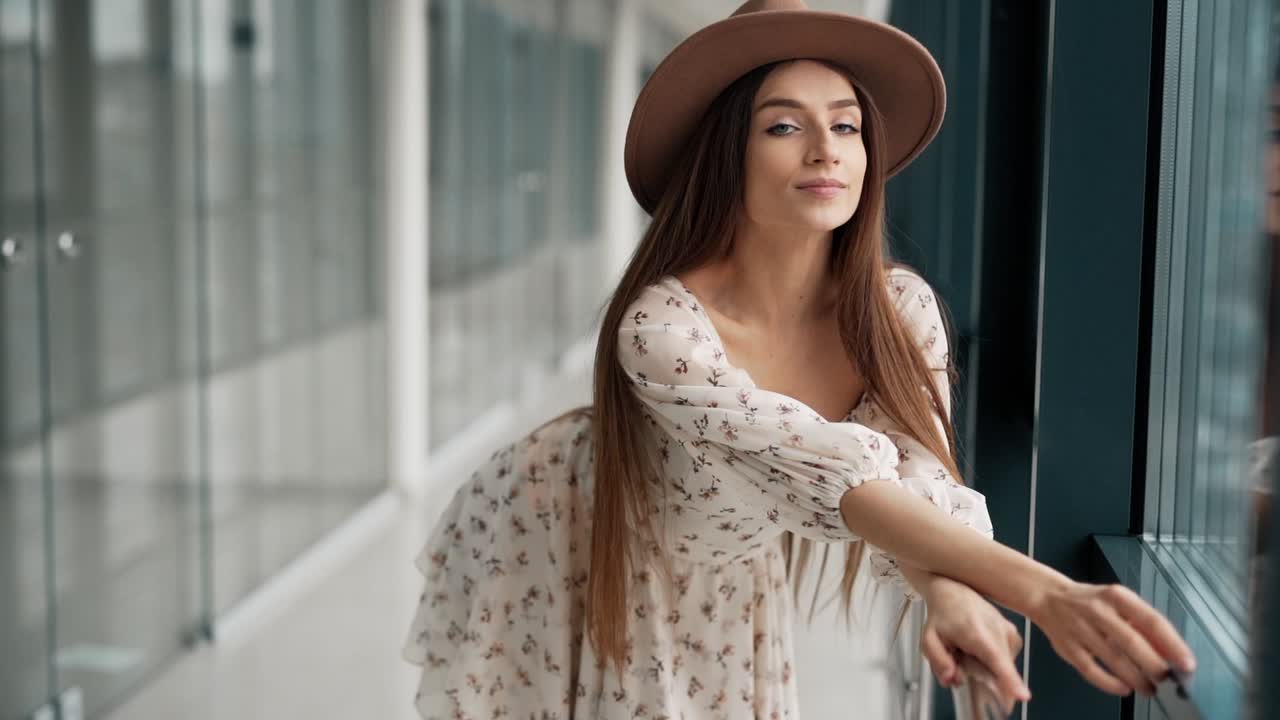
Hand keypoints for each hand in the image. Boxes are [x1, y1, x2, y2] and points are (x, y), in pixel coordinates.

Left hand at [920, 576, 1029, 712]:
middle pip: (999, 672)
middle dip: (981, 677)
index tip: (1023, 696)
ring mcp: (1009, 633)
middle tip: (962, 656)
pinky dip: (992, 660)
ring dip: (986, 667)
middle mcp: (998, 632)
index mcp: (977, 634)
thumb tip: (952, 679)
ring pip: (1002, 668)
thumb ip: (938, 661)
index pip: (997, 662)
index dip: (1010, 682)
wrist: (954, 589)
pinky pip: (1005, 660)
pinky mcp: (1014, 635)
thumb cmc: (943, 614)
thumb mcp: (929, 639)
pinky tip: (979, 647)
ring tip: (970, 648)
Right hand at [1030, 580, 1196, 697]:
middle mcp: (1097, 610)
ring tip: (1150, 689)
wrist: (1048, 597)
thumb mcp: (1118, 602)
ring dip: (1137, 678)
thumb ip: (1142, 624)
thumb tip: (1171, 652)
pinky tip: (1124, 689)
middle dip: (1155, 665)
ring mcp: (1080, 629)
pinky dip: (1109, 683)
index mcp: (1116, 596)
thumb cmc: (1091, 602)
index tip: (1187, 663)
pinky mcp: (1067, 647)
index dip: (1172, 644)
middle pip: (1132, 642)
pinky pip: (1091, 670)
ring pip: (1113, 659)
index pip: (1151, 620)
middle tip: (1168, 679)